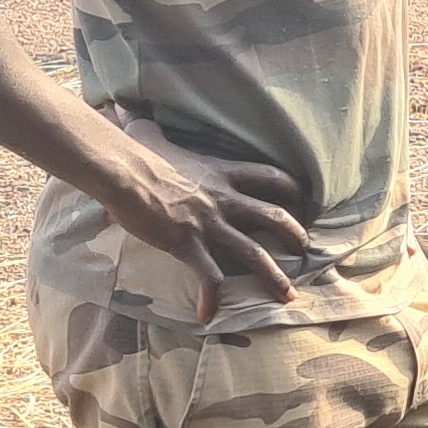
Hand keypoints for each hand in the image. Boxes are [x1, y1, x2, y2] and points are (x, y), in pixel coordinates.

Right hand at [100, 131, 306, 322]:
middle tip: (304, 251)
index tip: (304, 202)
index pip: (273, 177)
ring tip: (288, 296)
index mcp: (223, 173)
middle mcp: (225, 199)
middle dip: (296, 236)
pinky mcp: (189, 246)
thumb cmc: (135, 153)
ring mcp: (209, 225)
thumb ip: (151, 129)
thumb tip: (130, 113)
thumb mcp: (150, 135)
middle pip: (276, 217)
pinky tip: (209, 314)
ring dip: (274, 277)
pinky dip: (213, 298)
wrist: (123, 173)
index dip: (294, 190)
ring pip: (255, 254)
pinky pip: (210, 278)